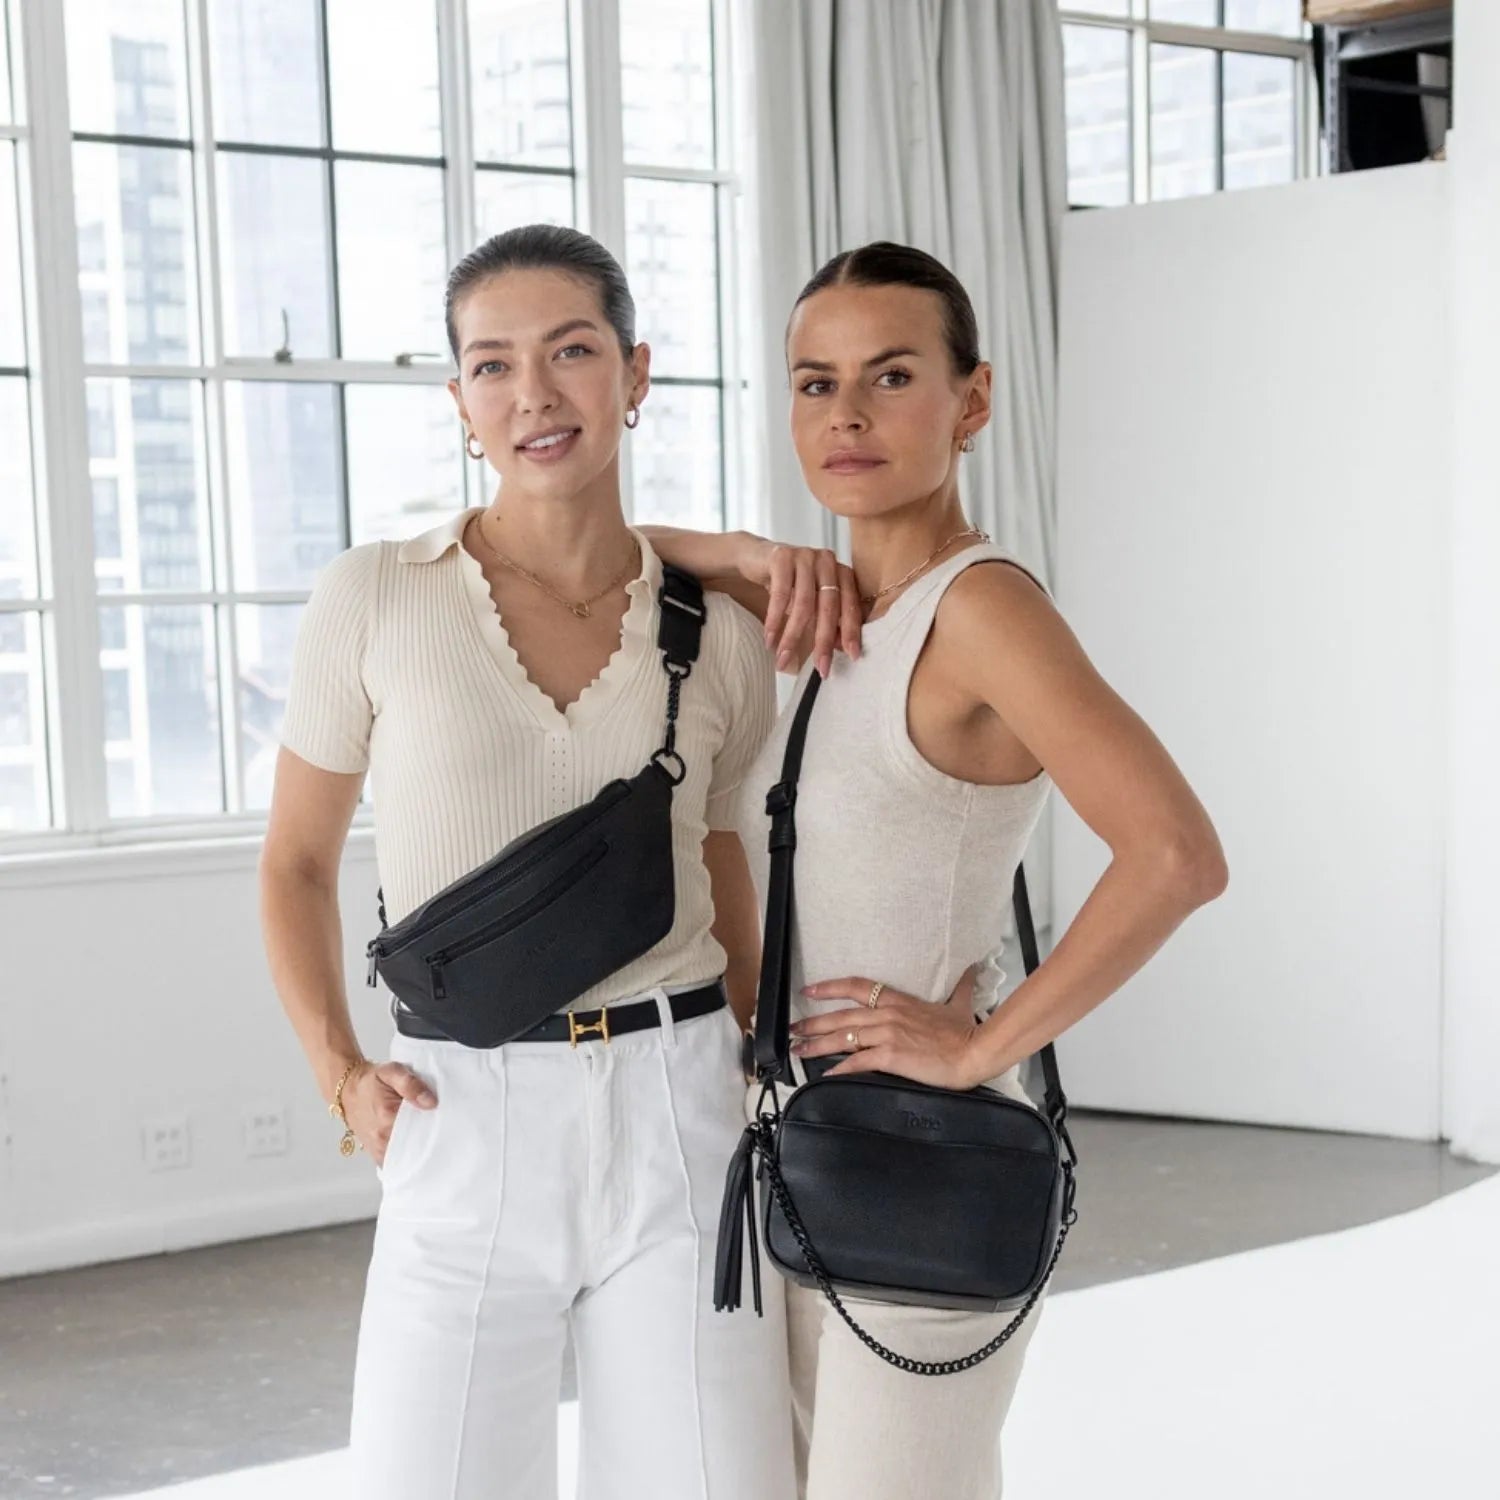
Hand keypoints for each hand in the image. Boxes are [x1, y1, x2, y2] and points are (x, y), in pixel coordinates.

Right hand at [340, 1060, 436, 1166]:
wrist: (348, 1091)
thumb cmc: (372, 1081)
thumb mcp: (392, 1071)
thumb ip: (412, 1084)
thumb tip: (431, 1102)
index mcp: (388, 1117)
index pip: (423, 1130)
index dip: (438, 1128)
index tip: (448, 1124)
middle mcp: (382, 1138)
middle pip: (417, 1146)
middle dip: (432, 1141)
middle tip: (444, 1131)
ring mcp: (379, 1149)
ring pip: (408, 1157)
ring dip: (421, 1150)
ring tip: (432, 1138)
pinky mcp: (377, 1155)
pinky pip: (397, 1163)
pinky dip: (408, 1158)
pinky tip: (417, 1147)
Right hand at [743, 537, 861, 677]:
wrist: (756, 558)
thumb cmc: (788, 584)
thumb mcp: (811, 602)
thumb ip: (826, 619)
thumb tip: (838, 648)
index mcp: (841, 572)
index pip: (850, 605)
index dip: (851, 631)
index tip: (852, 656)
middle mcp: (827, 561)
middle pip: (829, 607)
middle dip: (824, 641)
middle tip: (821, 668)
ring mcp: (805, 556)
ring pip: (803, 604)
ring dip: (793, 636)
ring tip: (783, 659)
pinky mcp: (782, 557)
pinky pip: (780, 595)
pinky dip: (774, 620)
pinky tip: (769, 639)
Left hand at [791, 969, 987, 1090]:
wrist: (974, 1051)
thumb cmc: (965, 1032)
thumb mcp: (959, 1005)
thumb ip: (961, 987)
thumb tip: (972, 970)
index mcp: (898, 1001)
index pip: (857, 987)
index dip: (829, 987)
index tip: (809, 990)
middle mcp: (887, 1015)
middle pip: (841, 1015)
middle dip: (812, 1022)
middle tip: (792, 1029)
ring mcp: (887, 1034)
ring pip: (843, 1036)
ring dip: (817, 1044)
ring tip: (798, 1050)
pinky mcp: (890, 1056)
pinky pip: (857, 1061)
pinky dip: (839, 1068)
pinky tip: (826, 1074)